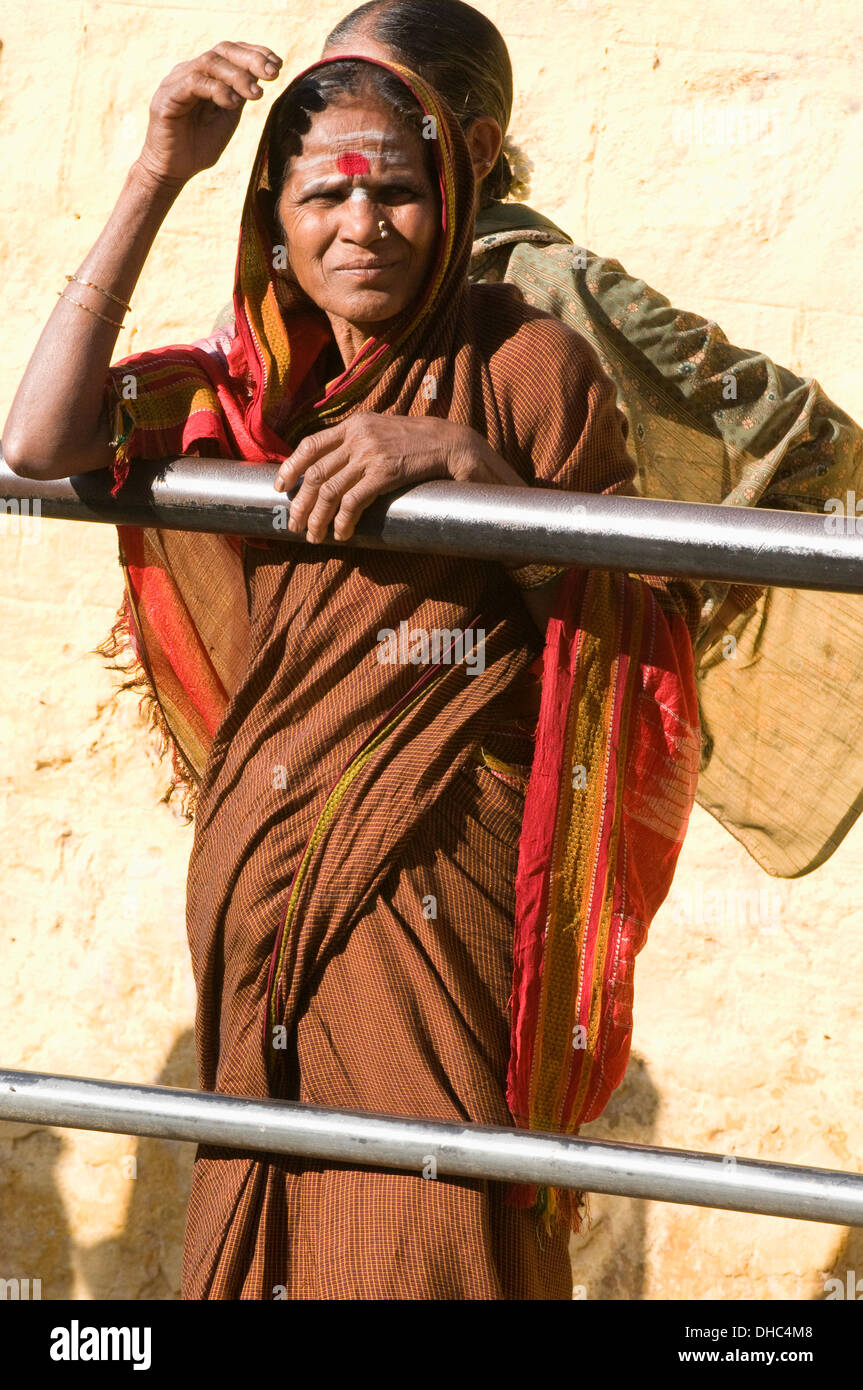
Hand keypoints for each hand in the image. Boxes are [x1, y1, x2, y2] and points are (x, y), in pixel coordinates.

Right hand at [134, 41, 282, 189]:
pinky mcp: (167, 97)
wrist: (173, 171)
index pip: (230, 51)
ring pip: (210, 62)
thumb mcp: (228, 116)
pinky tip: (233, 103)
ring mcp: (175, 81)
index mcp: (205, 74)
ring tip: (256, 95)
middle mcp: (189, 71)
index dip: (255, 53)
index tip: (278, 64)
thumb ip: (240, 95)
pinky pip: (194, 82)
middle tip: (273, 75)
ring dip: (238, 76)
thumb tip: (262, 74)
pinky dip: (218, 90)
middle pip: (222, 50)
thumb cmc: (199, 146)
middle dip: (251, 60)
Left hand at [273, 412, 525, 542]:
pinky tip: (343, 534)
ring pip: (329, 490)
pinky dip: (343, 521)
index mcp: (355, 424)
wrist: (456, 445)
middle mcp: (358, 436)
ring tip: (315, 536)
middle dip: (301, 503)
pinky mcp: (386, 472)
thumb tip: (338, 469)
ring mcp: (371, 453)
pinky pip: (353, 501)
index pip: (310, 444)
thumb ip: (361, 443)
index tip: (281, 488)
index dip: (290, 467)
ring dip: (318, 518)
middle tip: (295, 525)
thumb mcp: (386, 433)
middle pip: (315, 473)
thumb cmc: (422, 444)